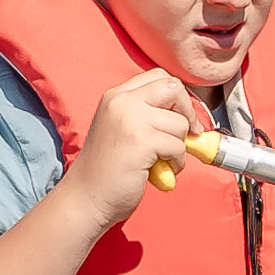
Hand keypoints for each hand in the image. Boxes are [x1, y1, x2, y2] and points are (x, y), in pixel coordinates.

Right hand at [66, 65, 205, 229]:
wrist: (85, 198)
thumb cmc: (107, 169)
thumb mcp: (122, 128)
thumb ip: (146, 114)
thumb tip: (189, 114)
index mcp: (116, 96)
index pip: (159, 76)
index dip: (176, 96)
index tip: (180, 116)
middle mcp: (122, 101)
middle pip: (173, 88)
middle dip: (188, 112)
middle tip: (187, 134)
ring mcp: (131, 119)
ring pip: (180, 123)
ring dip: (180, 146)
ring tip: (162, 160)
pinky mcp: (142, 141)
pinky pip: (178, 147)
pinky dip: (177, 162)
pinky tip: (160, 170)